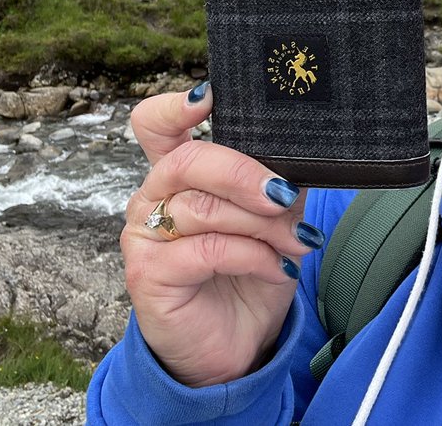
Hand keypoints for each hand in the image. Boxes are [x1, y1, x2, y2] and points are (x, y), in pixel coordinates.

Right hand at [120, 85, 321, 386]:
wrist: (237, 345)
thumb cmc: (250, 273)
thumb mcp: (272, 220)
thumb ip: (274, 183)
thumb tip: (298, 160)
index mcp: (178, 175)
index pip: (155, 124)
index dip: (175, 107)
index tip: (208, 97)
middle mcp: (152, 197)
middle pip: (188, 160)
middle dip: (243, 173)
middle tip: (283, 195)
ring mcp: (143, 235)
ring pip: (203, 208)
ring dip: (261, 223)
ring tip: (296, 241)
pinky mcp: (148, 274)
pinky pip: (207, 249)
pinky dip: (253, 256)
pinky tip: (278, 268)